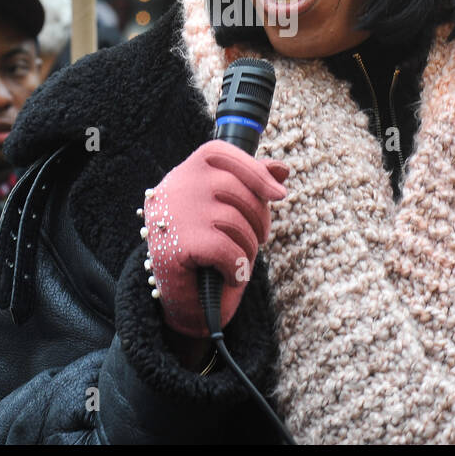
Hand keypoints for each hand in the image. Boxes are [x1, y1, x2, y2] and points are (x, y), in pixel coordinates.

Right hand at [141, 140, 286, 337]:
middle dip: (258, 216)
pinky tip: (231, 276)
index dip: (255, 170)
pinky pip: (224, 248)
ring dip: (248, 247)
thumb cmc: (211, 251)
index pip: (221, 153)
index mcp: (185, 173)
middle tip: (260, 239)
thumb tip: (282, 169)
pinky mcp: (175, 245)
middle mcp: (174, 187)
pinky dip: (236, 266)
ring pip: (233, 219)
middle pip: (233, 187)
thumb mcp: (231, 213)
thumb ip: (251, 187)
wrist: (184, 302)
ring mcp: (173, 215)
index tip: (279, 195)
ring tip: (239, 261)